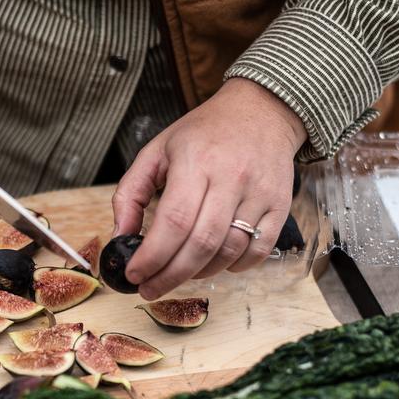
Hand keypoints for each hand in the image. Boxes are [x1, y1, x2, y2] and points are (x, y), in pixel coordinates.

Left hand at [111, 78, 307, 299]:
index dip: (152, 256)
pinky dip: (234, 267)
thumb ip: (130, 193)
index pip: (173, 222)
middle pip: (200, 244)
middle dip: (170, 275)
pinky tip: (215, 263)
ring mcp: (259, 193)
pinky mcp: (280, 205)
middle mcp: (231, 178)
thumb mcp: (157, 151)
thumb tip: (118, 237)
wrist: (262, 111)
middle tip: (150, 288)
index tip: (134, 274)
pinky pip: (257, 252)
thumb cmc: (204, 133)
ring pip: (228, 252)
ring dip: (199, 273)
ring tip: (179, 273)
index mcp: (195, 162)